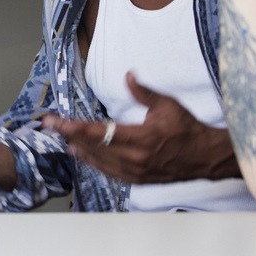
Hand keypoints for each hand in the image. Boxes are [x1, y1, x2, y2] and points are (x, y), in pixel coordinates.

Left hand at [41, 72, 238, 183]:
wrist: (205, 158)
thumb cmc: (187, 129)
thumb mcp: (168, 106)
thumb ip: (144, 92)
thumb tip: (128, 75)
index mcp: (142, 138)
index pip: (100, 132)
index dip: (75, 127)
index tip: (57, 122)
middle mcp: (135, 158)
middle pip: (94, 148)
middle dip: (70, 136)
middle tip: (50, 127)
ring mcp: (136, 172)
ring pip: (100, 162)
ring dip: (80, 151)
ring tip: (64, 140)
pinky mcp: (138, 179)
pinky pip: (110, 172)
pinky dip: (95, 163)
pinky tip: (85, 155)